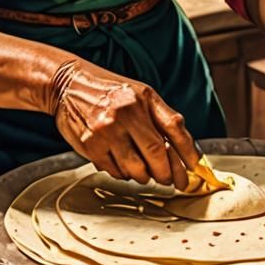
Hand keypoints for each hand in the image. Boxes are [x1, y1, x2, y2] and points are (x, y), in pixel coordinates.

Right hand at [47, 59, 197, 187]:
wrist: (69, 84)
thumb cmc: (110, 92)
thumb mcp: (140, 94)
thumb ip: (162, 118)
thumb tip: (188, 152)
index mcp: (143, 98)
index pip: (174, 128)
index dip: (189, 153)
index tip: (196, 170)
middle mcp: (126, 112)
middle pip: (157, 154)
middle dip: (167, 173)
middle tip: (169, 179)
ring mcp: (107, 130)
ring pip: (137, 169)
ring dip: (144, 176)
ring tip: (143, 170)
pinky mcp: (90, 145)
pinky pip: (115, 172)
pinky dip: (123, 174)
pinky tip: (121, 162)